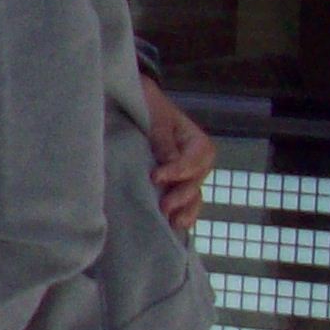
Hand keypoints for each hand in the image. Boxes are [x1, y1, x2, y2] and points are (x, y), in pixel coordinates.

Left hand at [139, 76, 212, 235]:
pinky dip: (180, 212)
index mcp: (196, 142)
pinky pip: (181, 200)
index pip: (195, 159)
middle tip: (165, 207)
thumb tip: (170, 165)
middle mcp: (194, 161)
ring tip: (174, 224)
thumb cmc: (146, 104)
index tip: (156, 177)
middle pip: (196, 181)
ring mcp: (184, 175)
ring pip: (192, 195)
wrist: (133, 101)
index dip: (179, 170)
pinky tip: (172, 227)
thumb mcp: (155, 116)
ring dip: (185, 210)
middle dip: (182, 195)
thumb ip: (163, 140)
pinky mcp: (170, 184)